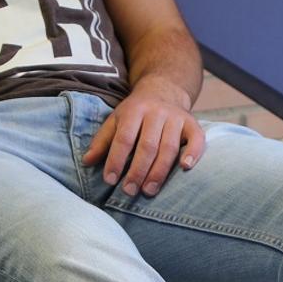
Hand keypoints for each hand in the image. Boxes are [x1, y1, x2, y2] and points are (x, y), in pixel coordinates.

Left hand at [81, 78, 205, 197]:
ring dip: (159, 172)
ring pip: (169, 147)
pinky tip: (185, 168)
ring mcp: (176, 118)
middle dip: (137, 171)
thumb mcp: (116, 120)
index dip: (116, 160)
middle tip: (129, 191)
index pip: (124, 138)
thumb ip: (102, 141)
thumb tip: (86, 161)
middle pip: (147, 145)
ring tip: (149, 190)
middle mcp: (156, 113)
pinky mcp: (192, 124)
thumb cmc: (135, 112)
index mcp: (133, 111)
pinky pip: (196, 139)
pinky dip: (193, 153)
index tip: (110, 180)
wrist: (163, 90)